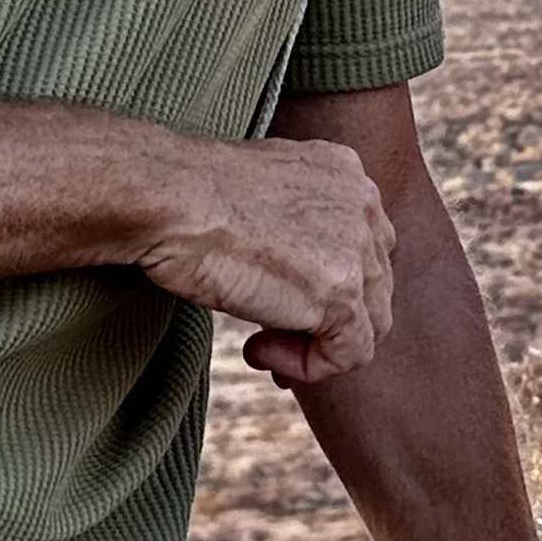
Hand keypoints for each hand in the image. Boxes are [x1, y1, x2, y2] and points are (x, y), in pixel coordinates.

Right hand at [137, 134, 395, 381]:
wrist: (168, 195)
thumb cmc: (188, 193)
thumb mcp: (261, 197)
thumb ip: (295, 226)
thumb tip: (298, 280)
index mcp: (347, 173)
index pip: (362, 246)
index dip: (324, 286)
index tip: (277, 303)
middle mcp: (365, 204)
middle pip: (374, 286)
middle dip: (324, 320)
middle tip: (269, 336)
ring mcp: (358, 248)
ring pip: (369, 324)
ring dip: (315, 346)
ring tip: (261, 345)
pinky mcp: (342, 292)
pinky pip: (350, 353)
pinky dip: (309, 367)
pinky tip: (259, 351)